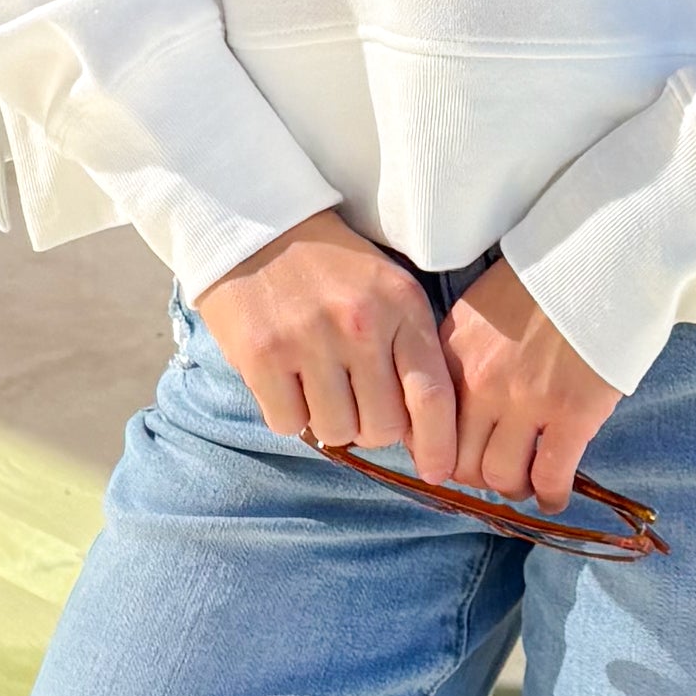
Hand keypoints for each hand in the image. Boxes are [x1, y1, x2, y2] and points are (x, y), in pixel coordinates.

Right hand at [197, 213, 457, 475]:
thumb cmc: (330, 268)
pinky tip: (287, 382)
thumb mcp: (387, 290)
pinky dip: (290, 414)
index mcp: (400, 306)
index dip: (438, 443)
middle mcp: (360, 324)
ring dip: (330, 421)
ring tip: (319, 386)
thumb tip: (423, 432)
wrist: (257, 225)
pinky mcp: (262, 355)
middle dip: (373, 427)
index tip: (436, 470)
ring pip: (337, 431)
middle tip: (356, 401)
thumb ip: (410, 349)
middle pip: (383, 426)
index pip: (432, 394)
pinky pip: (289, 423)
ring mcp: (309, 340)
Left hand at [442, 262, 621, 510]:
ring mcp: (525, 401)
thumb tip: (450, 404)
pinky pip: (549, 475)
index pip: (426, 426)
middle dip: (474, 477)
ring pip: (501, 475)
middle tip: (492, 476)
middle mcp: (480, 382)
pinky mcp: (571, 414)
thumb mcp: (477, 310)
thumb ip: (458, 356)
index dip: (439, 453)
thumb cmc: (542, 279)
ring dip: (512, 487)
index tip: (451, 460)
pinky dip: (549, 495)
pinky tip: (553, 497)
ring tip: (524, 483)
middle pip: (461, 460)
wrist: (600, 257)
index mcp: (452, 354)